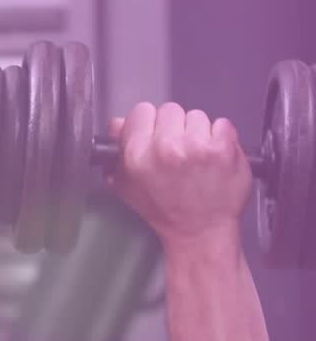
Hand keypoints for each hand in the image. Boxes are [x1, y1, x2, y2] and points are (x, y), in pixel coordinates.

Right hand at [109, 103, 251, 247]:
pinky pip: (222, 124)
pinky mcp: (223, 148)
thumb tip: (117, 123)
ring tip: (198, 156)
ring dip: (199, 132)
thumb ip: (119, 151)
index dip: (149, 124)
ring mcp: (196, 146)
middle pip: (170, 110)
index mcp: (137, 155)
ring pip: (197, 116)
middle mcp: (165, 147)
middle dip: (175, 127)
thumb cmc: (163, 210)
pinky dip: (222, 138)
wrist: (199, 231)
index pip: (142, 111)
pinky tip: (215, 157)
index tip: (156, 138)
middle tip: (179, 151)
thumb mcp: (128, 185)